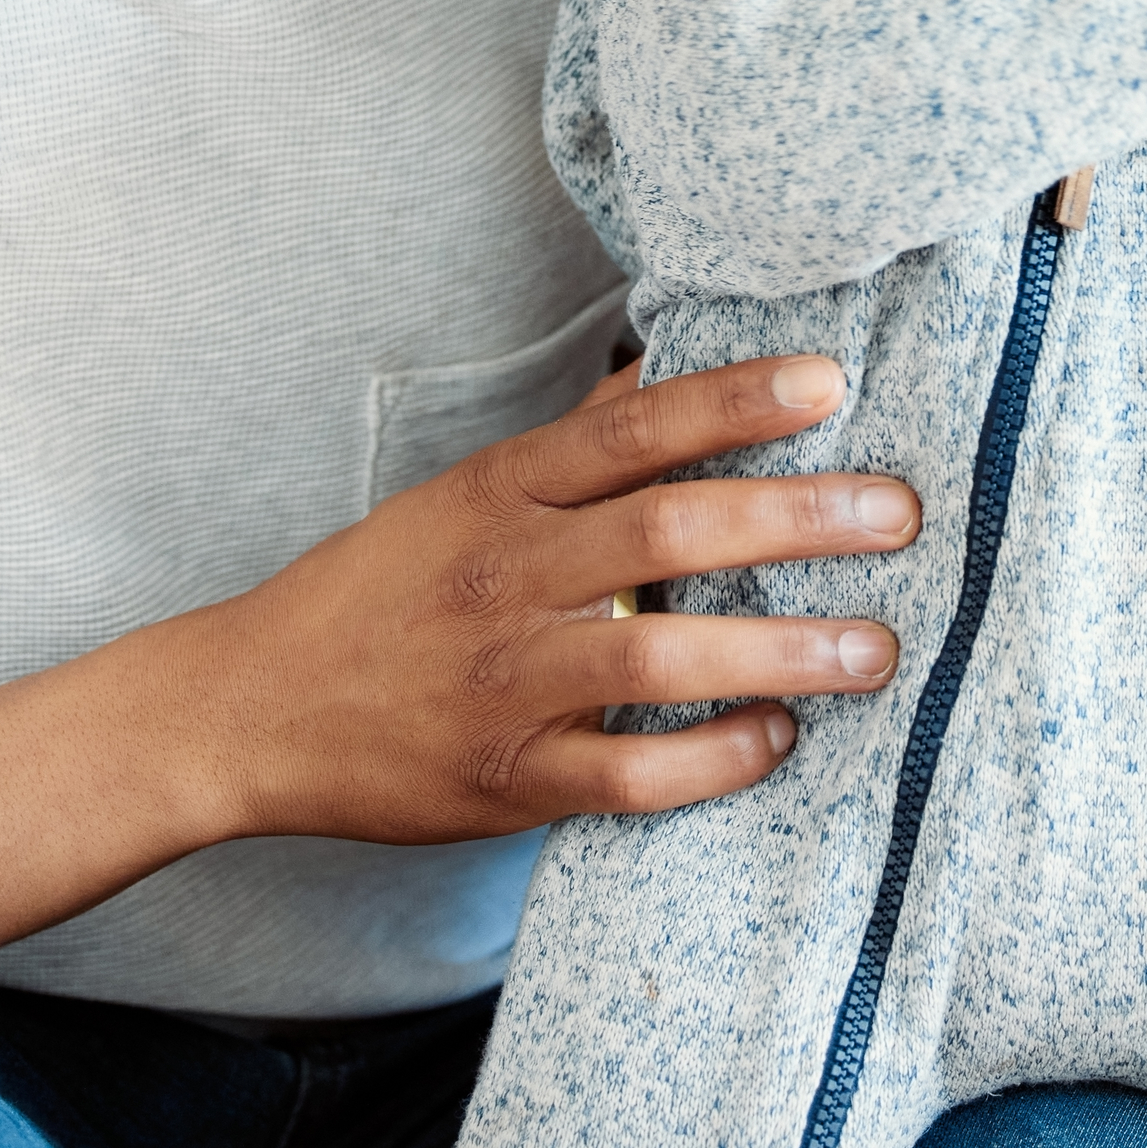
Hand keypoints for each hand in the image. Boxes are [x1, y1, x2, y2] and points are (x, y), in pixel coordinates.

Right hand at [178, 351, 922, 842]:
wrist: (246, 707)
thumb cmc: (377, 591)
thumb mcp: (460, 495)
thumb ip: (573, 448)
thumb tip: (679, 369)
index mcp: (499, 492)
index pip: (634, 428)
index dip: (736, 398)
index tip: (832, 381)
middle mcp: (506, 575)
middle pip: (672, 531)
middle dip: (800, 519)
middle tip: (900, 514)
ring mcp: (505, 680)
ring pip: (663, 658)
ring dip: (784, 651)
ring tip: (876, 647)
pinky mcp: (504, 778)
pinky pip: (629, 774)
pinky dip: (713, 758)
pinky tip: (778, 740)